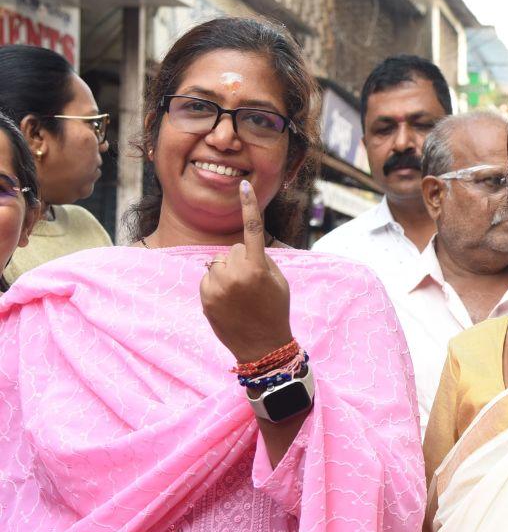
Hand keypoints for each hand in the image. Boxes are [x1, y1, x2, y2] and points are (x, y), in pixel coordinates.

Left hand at [200, 180, 292, 363]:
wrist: (263, 346)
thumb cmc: (275, 310)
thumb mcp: (278, 281)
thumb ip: (260, 259)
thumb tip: (238, 248)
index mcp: (257, 267)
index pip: (252, 229)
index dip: (249, 205)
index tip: (243, 184)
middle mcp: (235, 274)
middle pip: (232, 249)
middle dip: (240, 259)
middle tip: (252, 283)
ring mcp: (217, 287)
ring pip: (217, 263)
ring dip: (226, 272)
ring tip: (239, 295)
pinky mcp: (205, 297)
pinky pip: (208, 277)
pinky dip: (216, 284)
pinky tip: (227, 302)